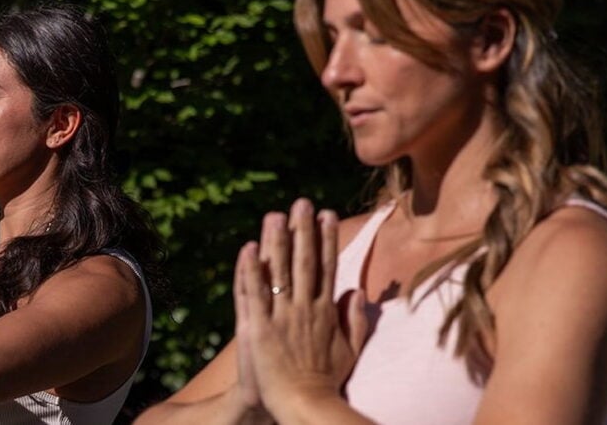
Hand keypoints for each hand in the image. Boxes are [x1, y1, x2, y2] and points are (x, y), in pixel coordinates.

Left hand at [234, 199, 367, 413]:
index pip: (327, 266)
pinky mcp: (258, 328)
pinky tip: (248, 248)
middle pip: (304, 261)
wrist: (303, 406)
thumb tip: (358, 291)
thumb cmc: (325, 382)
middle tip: (301, 202)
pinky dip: (250, 270)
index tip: (326, 214)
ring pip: (278, 271)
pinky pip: (253, 293)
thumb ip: (355, 320)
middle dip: (302, 229)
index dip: (327, 239)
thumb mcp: (349, 351)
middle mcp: (305, 308)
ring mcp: (281, 316)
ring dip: (277, 241)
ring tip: (275, 214)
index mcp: (325, 311)